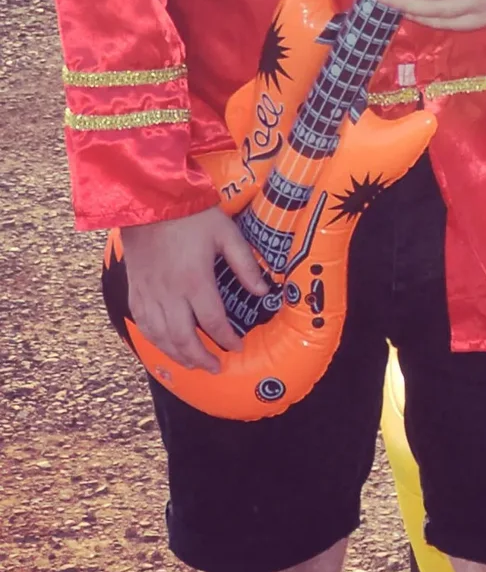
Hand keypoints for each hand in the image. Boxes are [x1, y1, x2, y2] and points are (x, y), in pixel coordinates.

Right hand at [119, 205, 267, 372]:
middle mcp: (169, 294)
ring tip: (193, 364)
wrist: (149, 203)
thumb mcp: (227, 235)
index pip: (213, 322)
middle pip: (183, 338)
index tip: (237, 348)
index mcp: (195, 281)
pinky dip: (154, 340)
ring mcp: (148, 293)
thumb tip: (264, 291)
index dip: (226, 340)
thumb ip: (246, 265)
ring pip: (160, 336)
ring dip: (177, 355)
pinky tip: (165, 345)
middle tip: (215, 368)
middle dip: (200, 357)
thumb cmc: (191, 216)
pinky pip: (142, 323)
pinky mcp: (134, 290)